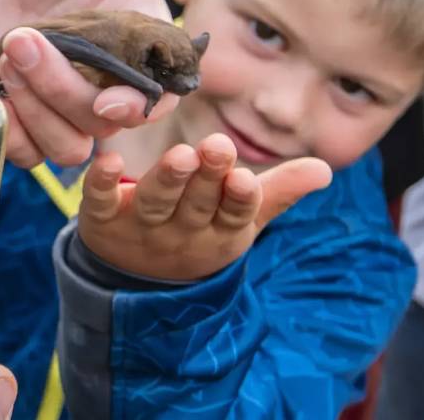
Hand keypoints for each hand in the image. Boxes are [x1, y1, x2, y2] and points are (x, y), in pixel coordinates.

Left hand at [0, 0, 275, 167]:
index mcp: (148, 60)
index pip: (163, 100)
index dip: (142, 106)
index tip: (113, 97)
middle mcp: (115, 94)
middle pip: (108, 122)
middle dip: (65, 88)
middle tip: (26, 40)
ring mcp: (72, 116)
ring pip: (70, 144)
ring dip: (34, 100)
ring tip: (11, 44)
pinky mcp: (32, 129)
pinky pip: (29, 153)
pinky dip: (13, 121)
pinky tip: (0, 76)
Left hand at [78, 134, 332, 280]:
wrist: (139, 275)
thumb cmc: (201, 230)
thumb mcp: (243, 218)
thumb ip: (280, 191)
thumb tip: (325, 169)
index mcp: (219, 231)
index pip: (233, 215)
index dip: (239, 199)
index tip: (245, 180)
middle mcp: (181, 231)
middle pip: (195, 204)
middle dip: (206, 178)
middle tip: (215, 147)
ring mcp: (140, 226)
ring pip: (154, 203)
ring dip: (166, 179)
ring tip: (179, 154)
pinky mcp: (101, 219)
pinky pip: (97, 202)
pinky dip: (99, 183)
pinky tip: (106, 159)